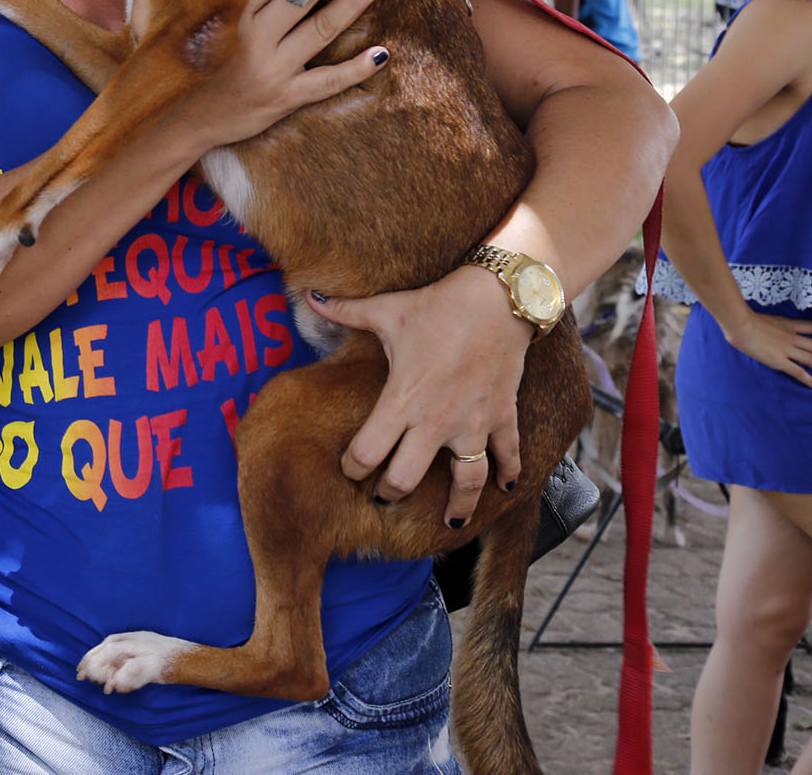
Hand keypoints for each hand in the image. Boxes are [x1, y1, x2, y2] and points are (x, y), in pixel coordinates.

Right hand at [143, 0, 387, 148]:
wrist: (172, 128)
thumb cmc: (162, 70)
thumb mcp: (148, 21)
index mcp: (224, 16)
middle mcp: (252, 39)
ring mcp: (272, 70)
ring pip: (321, 29)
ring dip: (350, 4)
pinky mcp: (285, 99)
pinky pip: (328, 82)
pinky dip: (357, 69)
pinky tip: (381, 54)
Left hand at [321, 265, 528, 525]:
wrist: (498, 299)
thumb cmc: (438, 306)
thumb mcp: (387, 308)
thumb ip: (345, 311)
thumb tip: (309, 295)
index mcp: (402, 400)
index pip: (367, 452)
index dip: (352, 467)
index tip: (348, 471)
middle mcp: (437, 421)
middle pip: (406, 478)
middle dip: (389, 492)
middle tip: (383, 497)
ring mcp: (474, 423)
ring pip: (467, 482)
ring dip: (459, 506)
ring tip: (452, 524)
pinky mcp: (503, 416)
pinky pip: (509, 455)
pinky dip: (509, 473)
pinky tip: (505, 489)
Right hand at [721, 309, 811, 387]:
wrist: (740, 324)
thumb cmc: (744, 319)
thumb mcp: (764, 317)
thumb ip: (772, 323)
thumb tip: (768, 324)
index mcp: (788, 325)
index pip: (810, 327)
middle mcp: (792, 338)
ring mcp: (787, 350)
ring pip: (811, 359)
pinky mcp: (780, 361)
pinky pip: (798, 372)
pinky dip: (808, 379)